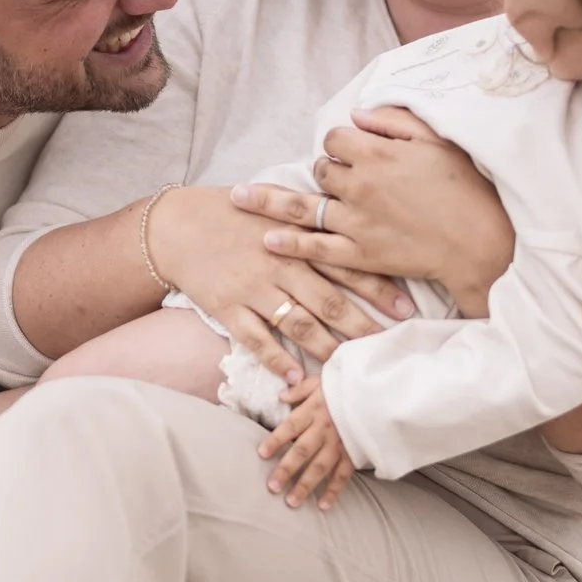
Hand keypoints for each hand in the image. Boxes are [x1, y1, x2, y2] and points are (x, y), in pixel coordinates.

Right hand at [148, 187, 409, 386]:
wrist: (175, 225)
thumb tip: (355, 218)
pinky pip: (255, 338)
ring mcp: (253, 288)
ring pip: (299, 324)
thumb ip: (312, 217)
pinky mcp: (227, 307)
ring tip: (351, 371)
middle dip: (363, 327)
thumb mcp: (274, 204)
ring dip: (327, 349)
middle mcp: (280, 264)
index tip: (406, 309)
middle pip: (331, 301)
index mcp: (296, 239)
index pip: (347, 265)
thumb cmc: (231, 214)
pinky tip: (294, 377)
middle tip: (390, 347)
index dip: (379, 288)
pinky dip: (275, 358)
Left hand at [236, 107, 515, 316]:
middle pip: (321, 169)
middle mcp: (359, 184)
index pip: (336, 138)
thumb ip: (394, 122)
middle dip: (325, 170)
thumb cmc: (465, 186)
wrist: (480, 240)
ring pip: (304, 205)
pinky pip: (316, 248)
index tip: (353, 151)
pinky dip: (290, 243)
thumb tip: (358, 114)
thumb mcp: (435, 140)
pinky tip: (268, 240)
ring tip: (238, 198)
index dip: (342, 144)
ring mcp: (356, 221)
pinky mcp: (360, 254)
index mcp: (376, 152)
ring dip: (269, 201)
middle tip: (340, 179)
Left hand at [258, 378, 355, 509]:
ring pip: (320, 467)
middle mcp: (325, 429)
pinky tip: (322, 505)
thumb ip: (300, 389)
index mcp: (314, 410)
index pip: (291, 426)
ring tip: (291, 502)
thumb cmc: (346, 386)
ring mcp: (340, 443)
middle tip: (272, 487)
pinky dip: (334, 491)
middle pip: (302, 451)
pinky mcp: (354, 453)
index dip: (276, 440)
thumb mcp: (321, 380)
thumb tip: (281, 396)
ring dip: (306, 485)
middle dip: (286, 470)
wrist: (377, 392)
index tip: (261, 454)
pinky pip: (343, 474)